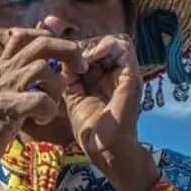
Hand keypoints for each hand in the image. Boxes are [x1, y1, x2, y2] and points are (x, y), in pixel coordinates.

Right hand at [0, 29, 86, 170]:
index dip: (50, 36)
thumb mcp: (1, 91)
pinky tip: (39, 120)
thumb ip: (18, 75)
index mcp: (4, 66)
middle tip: (81, 68)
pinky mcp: (6, 108)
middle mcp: (5, 71)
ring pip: (42, 69)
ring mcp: (5, 88)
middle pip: (42, 43)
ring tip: (50, 106)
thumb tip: (40, 61)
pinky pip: (39, 100)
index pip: (25, 34)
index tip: (64, 55)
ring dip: (56, 88)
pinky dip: (47, 110)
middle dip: (68, 50)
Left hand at [62, 33, 143, 164]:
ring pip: (115, 41)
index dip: (77, 46)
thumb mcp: (73, 96)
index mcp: (105, 79)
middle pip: (104, 43)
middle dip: (84, 44)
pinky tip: (87, 59)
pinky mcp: (132, 76)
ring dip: (94, 45)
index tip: (58, 47)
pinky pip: (123, 48)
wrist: (105, 149)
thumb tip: (61, 55)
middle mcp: (117, 74)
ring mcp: (126, 74)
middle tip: (68, 54)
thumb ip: (69, 76)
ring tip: (80, 58)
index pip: (94, 50)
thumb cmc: (91, 130)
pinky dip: (103, 47)